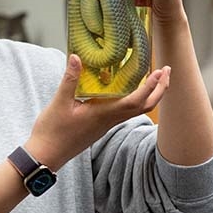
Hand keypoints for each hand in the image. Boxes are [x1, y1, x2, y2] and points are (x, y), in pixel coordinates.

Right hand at [25, 54, 170, 170]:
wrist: (46, 155)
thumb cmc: (52, 132)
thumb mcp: (59, 103)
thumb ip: (70, 79)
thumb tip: (76, 57)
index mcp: (103, 114)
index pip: (135, 101)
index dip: (150, 86)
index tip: (160, 71)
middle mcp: (109, 120)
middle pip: (144, 107)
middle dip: (159, 90)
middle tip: (166, 71)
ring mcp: (106, 124)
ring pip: (136, 110)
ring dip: (149, 94)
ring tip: (153, 77)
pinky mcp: (101, 126)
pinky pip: (124, 111)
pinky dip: (134, 98)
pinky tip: (127, 88)